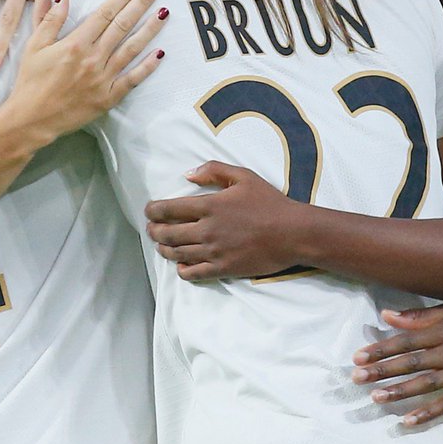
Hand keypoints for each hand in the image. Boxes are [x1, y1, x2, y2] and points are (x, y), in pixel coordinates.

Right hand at [2, 0, 168, 142]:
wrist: (31, 119)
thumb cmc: (30, 81)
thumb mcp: (34, 46)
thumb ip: (52, 20)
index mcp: (75, 44)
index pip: (104, 14)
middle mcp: (93, 59)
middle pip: (122, 26)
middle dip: (140, 5)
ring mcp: (103, 79)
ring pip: (132, 49)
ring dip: (150, 29)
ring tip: (163, 13)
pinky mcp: (108, 98)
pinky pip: (132, 79)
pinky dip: (147, 67)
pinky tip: (159, 53)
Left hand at [144, 163, 299, 279]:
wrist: (292, 233)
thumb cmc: (270, 203)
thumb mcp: (244, 176)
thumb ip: (213, 170)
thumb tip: (187, 175)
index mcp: (210, 206)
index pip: (169, 209)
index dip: (153, 211)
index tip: (149, 211)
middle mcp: (207, 230)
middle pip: (167, 233)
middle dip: (154, 231)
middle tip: (151, 229)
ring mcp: (214, 251)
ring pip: (176, 254)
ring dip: (164, 249)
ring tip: (162, 245)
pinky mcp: (223, 268)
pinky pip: (192, 273)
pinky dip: (181, 269)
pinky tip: (181, 264)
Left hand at [353, 304, 442, 425]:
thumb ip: (420, 316)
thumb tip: (386, 315)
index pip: (406, 341)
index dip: (381, 349)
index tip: (358, 357)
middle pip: (411, 362)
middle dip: (382, 371)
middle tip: (357, 378)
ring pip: (425, 384)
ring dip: (399, 392)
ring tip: (376, 398)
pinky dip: (427, 414)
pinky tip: (407, 421)